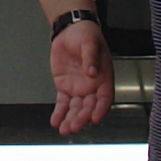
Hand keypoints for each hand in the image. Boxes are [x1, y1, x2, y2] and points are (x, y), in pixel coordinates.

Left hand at [46, 17, 116, 134]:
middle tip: (74, 126)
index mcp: (104, 77)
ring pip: (76, 108)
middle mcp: (92, 86)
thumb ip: (91, 57)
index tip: (95, 118)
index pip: (105, 97)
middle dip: (82, 118)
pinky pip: (63, 103)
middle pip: (89, 106)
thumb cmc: (86, 35)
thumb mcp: (90, 42)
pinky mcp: (65, 88)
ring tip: (64, 130)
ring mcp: (79, 89)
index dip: (101, 109)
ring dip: (70, 119)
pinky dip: (59, 113)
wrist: (71, 31)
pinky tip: (55, 121)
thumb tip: (93, 72)